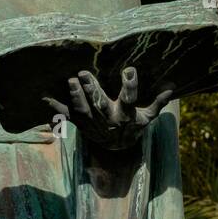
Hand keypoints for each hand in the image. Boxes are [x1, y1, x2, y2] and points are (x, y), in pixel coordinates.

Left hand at [49, 67, 172, 151]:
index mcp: (125, 116)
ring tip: (71, 81)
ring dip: (76, 97)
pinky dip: (56, 108)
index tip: (129, 70)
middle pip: (99, 106)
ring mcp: (92, 124)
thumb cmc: (132, 126)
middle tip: (83, 74)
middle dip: (91, 90)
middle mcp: (107, 120)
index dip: (129, 86)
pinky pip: (67, 116)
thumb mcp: (147, 117)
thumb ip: (157, 102)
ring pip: (83, 111)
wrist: (116, 148)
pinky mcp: (81, 125)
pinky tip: (45, 97)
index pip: (128, 100)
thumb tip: (172, 86)